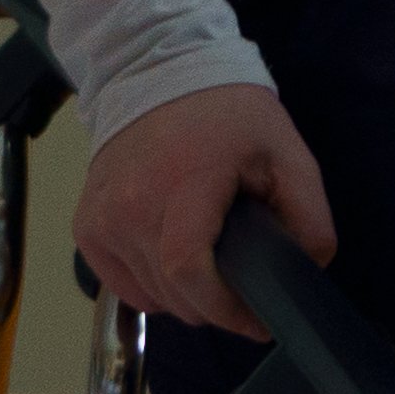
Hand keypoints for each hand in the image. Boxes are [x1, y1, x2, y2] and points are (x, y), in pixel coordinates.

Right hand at [66, 79, 334, 335]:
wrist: (157, 73)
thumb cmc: (228, 115)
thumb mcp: (287, 153)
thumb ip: (308, 215)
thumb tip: (307, 270)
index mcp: (182, 184)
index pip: (189, 271)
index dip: (225, 309)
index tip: (258, 320)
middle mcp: (129, 208)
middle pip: (173, 293)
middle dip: (216, 307)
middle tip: (245, 293)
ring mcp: (101, 220)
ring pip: (150, 296)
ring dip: (186, 297)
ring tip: (213, 264)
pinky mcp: (86, 227)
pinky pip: (123, 284)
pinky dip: (154, 286)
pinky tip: (176, 256)